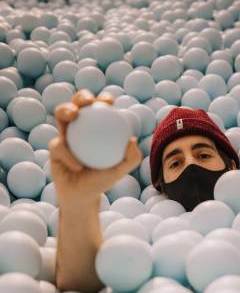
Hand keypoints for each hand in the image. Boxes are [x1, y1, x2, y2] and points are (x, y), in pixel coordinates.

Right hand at [49, 89, 142, 203]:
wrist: (82, 196)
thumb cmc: (102, 181)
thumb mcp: (119, 171)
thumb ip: (130, 158)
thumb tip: (133, 139)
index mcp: (94, 128)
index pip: (99, 109)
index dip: (103, 99)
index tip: (110, 102)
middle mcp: (78, 128)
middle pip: (77, 104)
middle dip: (82, 96)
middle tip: (89, 102)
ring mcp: (64, 136)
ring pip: (61, 115)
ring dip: (65, 110)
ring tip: (74, 115)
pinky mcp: (53, 148)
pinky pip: (59, 147)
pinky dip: (69, 156)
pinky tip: (78, 166)